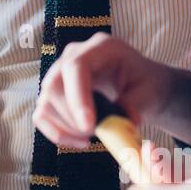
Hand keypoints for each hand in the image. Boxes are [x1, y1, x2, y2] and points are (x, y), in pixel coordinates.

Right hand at [33, 33, 183, 146]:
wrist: (140, 86)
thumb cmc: (145, 84)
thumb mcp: (148, 92)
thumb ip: (135, 105)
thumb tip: (124, 123)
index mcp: (100, 47)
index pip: (76, 66)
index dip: (78, 96)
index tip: (89, 126)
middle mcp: (74, 55)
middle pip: (54, 85)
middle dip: (71, 116)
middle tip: (94, 134)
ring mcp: (60, 73)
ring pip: (46, 102)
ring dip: (64, 127)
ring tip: (90, 138)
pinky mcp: (54, 93)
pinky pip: (42, 114)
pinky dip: (57, 133)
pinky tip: (79, 142)